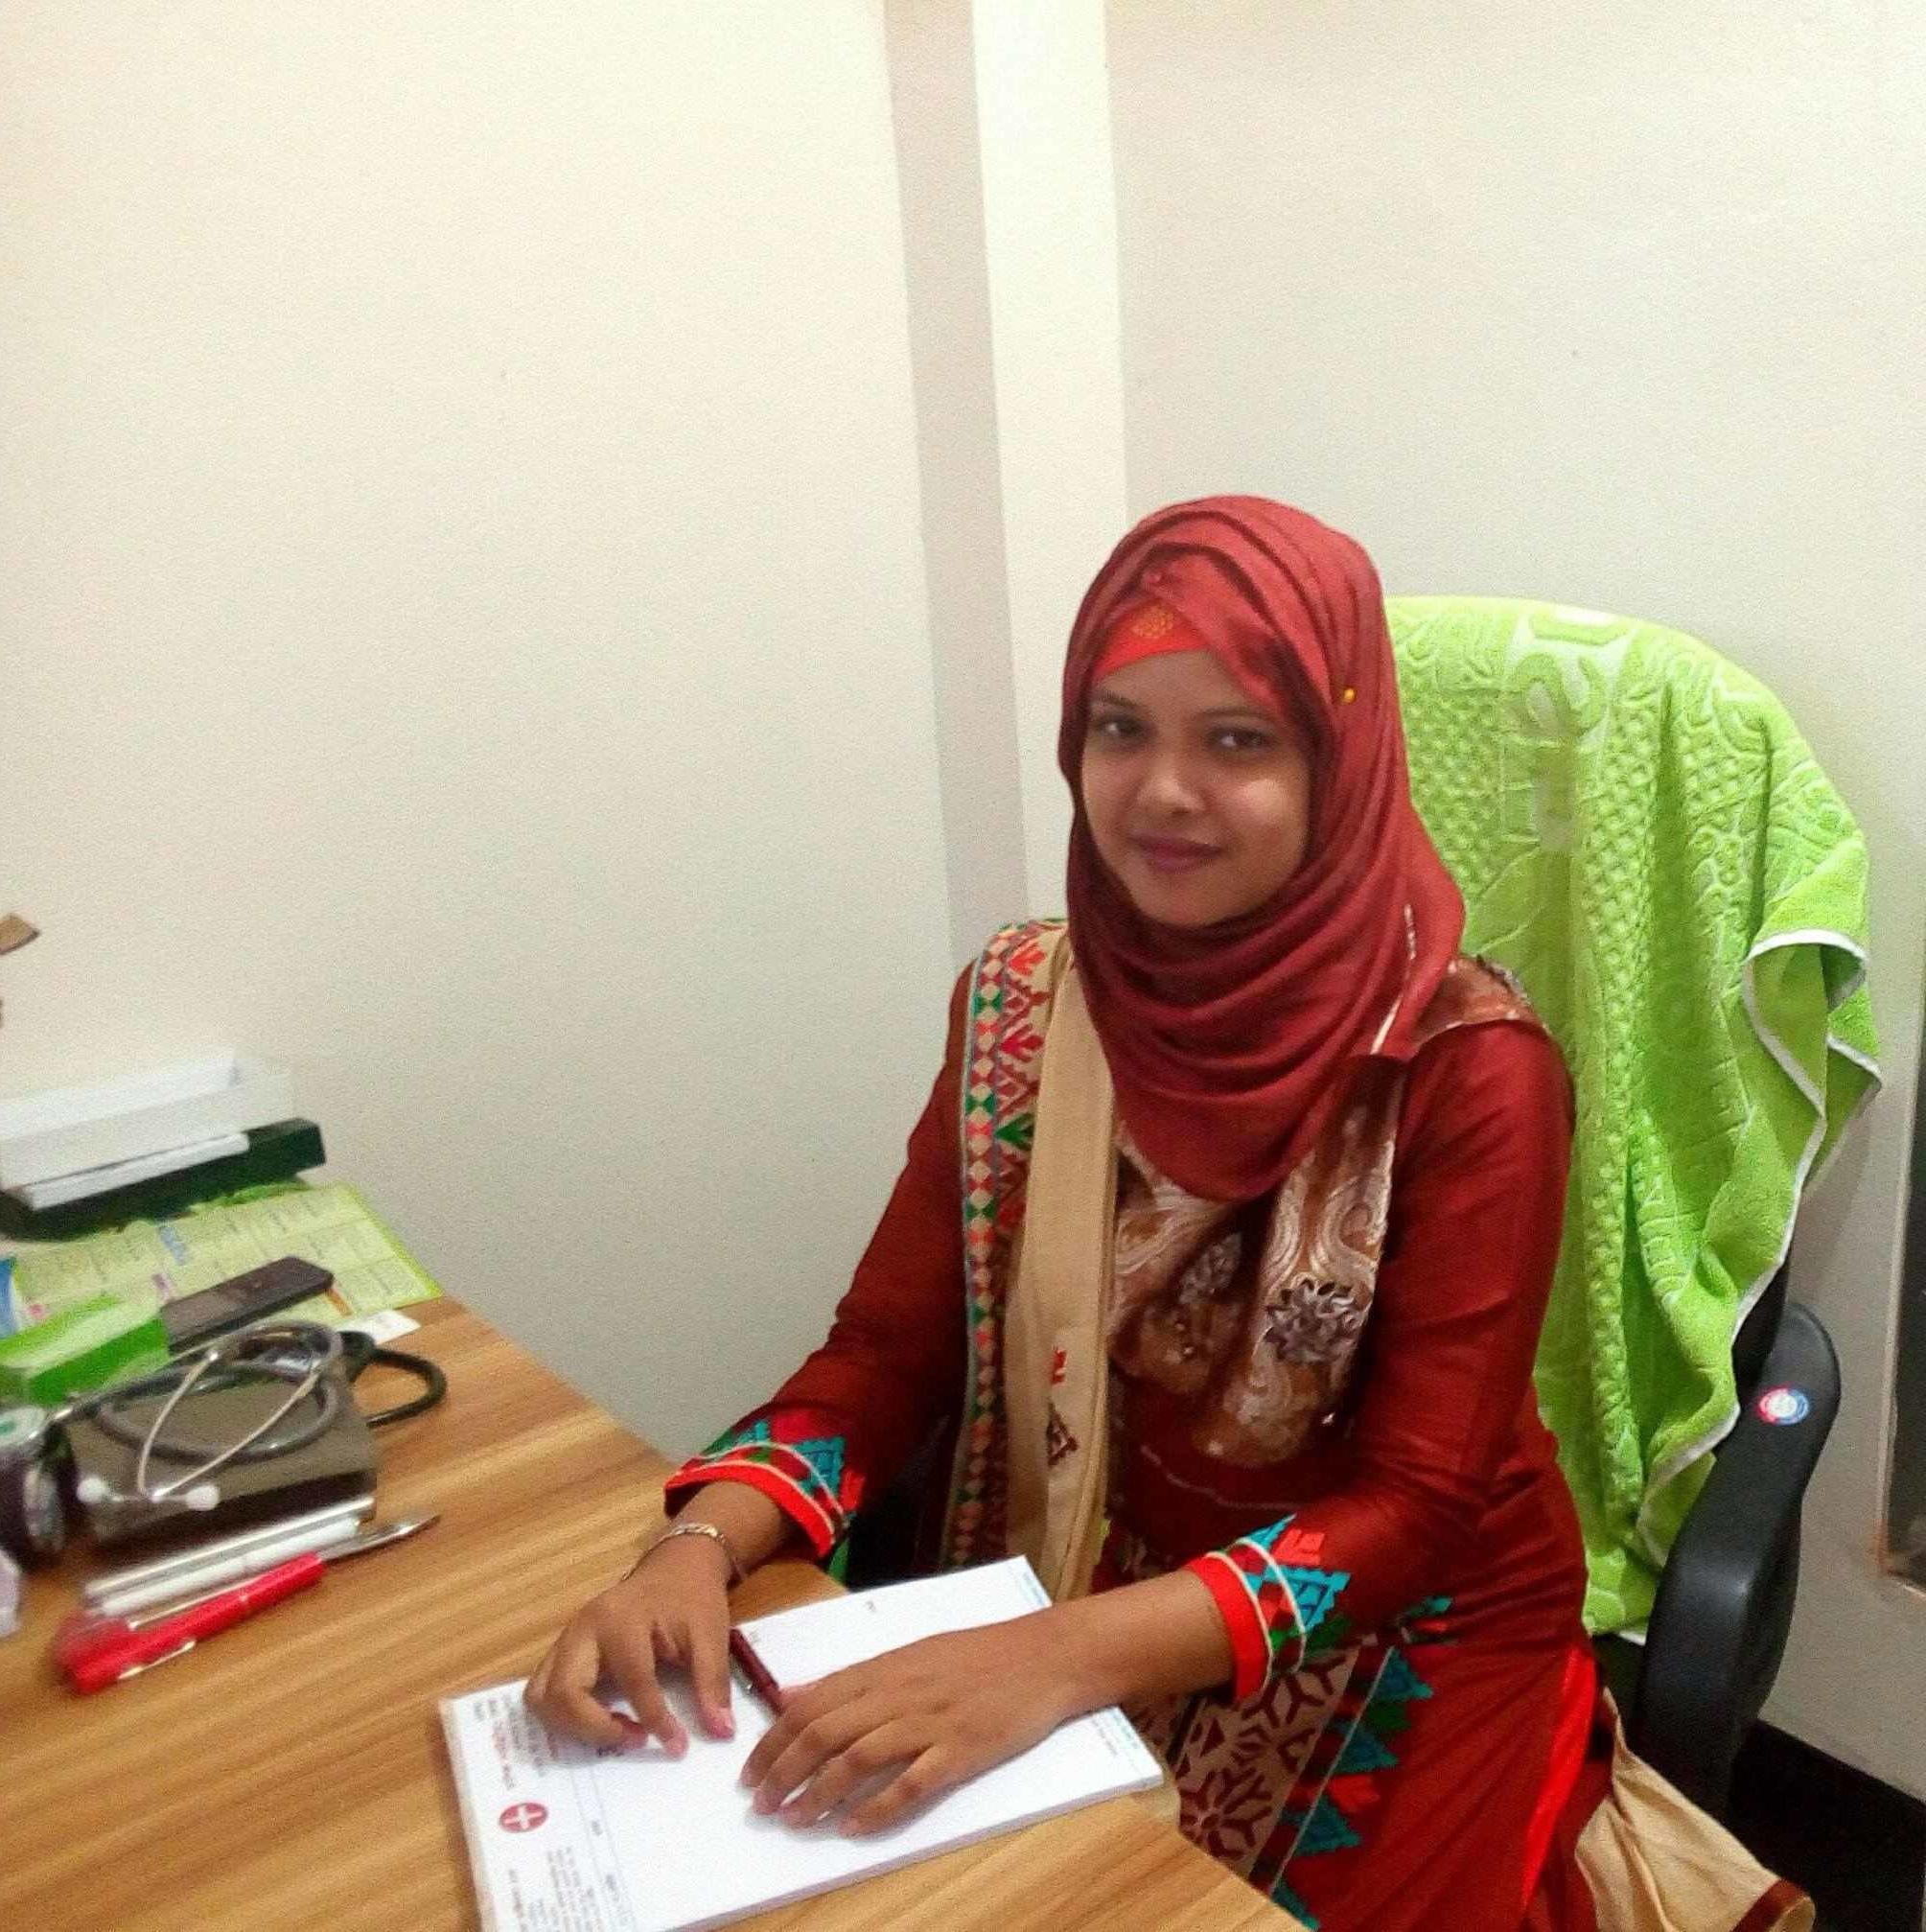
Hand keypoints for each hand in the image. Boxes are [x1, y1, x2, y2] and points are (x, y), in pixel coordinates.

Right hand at [526, 1536, 734, 1754]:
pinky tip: (599, 1721)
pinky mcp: (563, 1649)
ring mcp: (567, 1638)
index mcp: (621, 1620)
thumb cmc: (691, 1597)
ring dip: (571, 1726)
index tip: (677, 1746)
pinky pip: (545, 1690)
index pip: (631, 1681)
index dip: (654, 1720)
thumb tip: (721, 1732)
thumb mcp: (711, 1635)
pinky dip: (563, 1715)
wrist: (674, 1566)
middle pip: (562, 1693)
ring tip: (616, 1731)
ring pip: (542, 1696)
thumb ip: (712, 1683)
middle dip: (594, 1729)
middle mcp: (583, 1629)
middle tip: (635, 1739)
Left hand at [740, 1611, 1082, 1835]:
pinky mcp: (961, 1751)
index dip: (774, 1741)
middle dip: (784, 1771)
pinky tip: (854, 1829)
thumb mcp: (908, 1654)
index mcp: (883, 1668)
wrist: (1042, 1656)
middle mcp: (899, 1693)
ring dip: (819, 1794)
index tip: (748, 1773)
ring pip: (859, 1758)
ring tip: (794, 1820)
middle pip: (825, 1733)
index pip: (812, 1704)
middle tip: (760, 1805)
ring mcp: (930, 1723)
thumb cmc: (976, 1654)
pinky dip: (878, 1809)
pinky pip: (912, 1784)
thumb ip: (850, 1680)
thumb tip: (790, 1696)